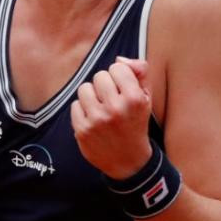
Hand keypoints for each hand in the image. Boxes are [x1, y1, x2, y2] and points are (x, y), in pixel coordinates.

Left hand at [70, 56, 153, 178]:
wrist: (129, 161)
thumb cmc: (135, 123)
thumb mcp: (146, 98)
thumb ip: (139, 71)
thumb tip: (119, 59)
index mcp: (135, 99)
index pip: (117, 67)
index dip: (120, 76)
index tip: (123, 90)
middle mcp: (116, 108)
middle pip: (99, 76)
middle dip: (105, 85)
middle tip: (112, 100)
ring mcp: (97, 120)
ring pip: (85, 88)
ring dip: (92, 96)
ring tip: (101, 108)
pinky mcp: (82, 130)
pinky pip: (75, 105)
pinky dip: (82, 110)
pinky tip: (93, 120)